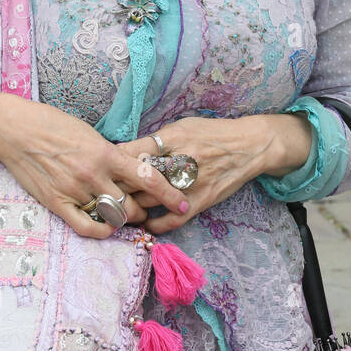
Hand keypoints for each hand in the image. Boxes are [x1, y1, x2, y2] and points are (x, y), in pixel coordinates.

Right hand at [0, 94, 190, 239]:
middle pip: (133, 206)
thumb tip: (133, 168)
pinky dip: (101, 231)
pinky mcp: (57, 203)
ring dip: (124, 221)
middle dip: (144, 210)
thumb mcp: (90, 134)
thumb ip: (111, 154)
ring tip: (126, 217)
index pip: (148, 177)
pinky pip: (86, 227)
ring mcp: (74, 190)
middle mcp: (94, 174)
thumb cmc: (54, 125)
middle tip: (146, 209)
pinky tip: (106, 227)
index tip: (183, 202)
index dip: (170, 194)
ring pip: (112, 218)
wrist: (16, 130)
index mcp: (106, 153)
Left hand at [116, 114, 309, 235]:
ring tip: (115, 209)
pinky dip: (155, 224)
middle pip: (137, 178)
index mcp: (173, 138)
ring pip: (149, 200)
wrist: (250, 146)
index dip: (113, 161)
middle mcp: (180, 161)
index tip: (100, 166)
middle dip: (116, 185)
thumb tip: (126, 150)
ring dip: (131, 206)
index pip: (133, 152)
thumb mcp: (183, 126)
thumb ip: (156, 140)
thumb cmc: (212, 133)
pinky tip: (144, 225)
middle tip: (100, 190)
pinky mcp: (201, 201)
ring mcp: (190, 184)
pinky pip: (172, 218)